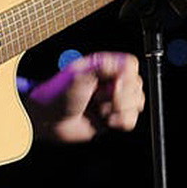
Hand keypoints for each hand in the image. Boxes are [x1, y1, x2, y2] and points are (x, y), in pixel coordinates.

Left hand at [24, 51, 145, 142]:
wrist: (49, 120)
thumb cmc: (58, 94)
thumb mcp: (78, 75)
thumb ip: (103, 66)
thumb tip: (127, 65)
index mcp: (104, 66)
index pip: (131, 66)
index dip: (126, 77)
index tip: (114, 84)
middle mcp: (111, 81)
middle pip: (136, 86)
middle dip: (121, 96)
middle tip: (98, 98)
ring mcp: (113, 100)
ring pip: (136, 104)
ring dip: (119, 110)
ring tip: (100, 109)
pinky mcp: (113, 117)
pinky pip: (130, 120)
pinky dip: (120, 122)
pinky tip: (106, 120)